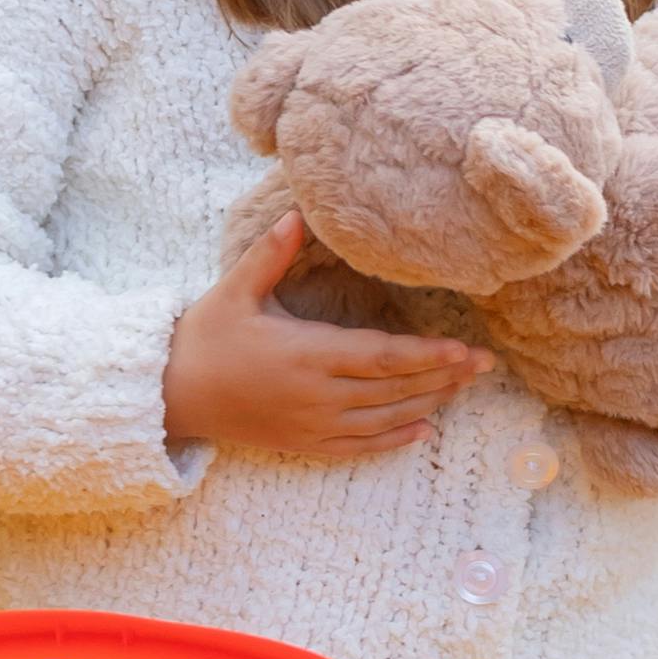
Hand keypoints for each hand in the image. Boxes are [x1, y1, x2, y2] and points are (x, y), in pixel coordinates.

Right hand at [165, 213, 493, 460]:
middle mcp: (317, 394)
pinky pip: (360, 446)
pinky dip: (394, 439)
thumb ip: (270, 254)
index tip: (464, 350)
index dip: (426, 355)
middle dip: (442, 376)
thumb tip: (298, 212)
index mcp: (307, 353)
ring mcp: (313, 424)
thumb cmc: (205, 338)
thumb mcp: (235, 292)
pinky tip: (423, 429)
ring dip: (428, 402)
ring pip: (384, 418)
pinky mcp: (305, 443)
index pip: (381, 357)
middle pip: (394, 388)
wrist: (174, 395)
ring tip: (463, 388)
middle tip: (484, 366)